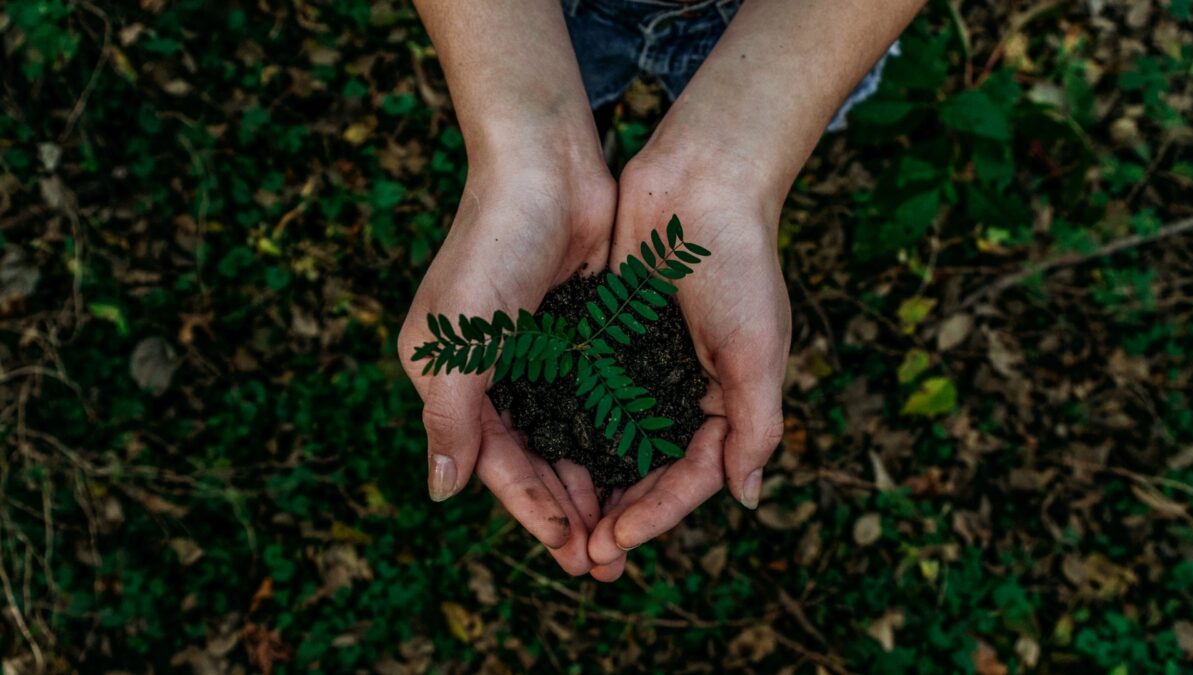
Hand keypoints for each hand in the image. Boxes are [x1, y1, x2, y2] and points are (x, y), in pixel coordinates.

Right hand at [398, 148, 615, 574]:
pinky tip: (639, 467)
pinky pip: (595, 401)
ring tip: (625, 529)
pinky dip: (612, 436)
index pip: (494, 463)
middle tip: (606, 560)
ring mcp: (537, 355)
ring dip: (593, 482)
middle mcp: (492, 373)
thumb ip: (450, 417)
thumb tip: (441, 493)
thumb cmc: (493, 246)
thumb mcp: (459, 339)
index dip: (532, 510)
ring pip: (567, 437)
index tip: (571, 553)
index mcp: (451, 378)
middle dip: (567, 511)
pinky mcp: (577, 335)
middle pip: (533, 460)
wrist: (546, 165)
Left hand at [587, 150, 789, 579]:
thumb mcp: (757, 350)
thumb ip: (755, 425)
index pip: (690, 477)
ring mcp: (644, 366)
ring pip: (612, 442)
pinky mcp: (609, 338)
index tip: (615, 543)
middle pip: (648, 470)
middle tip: (582, 556)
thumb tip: (746, 499)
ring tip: (559, 523)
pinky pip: (587, 396)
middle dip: (618, 514)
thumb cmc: (739, 264)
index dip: (655, 515)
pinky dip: (569, 428)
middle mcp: (683, 391)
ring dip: (589, 483)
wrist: (700, 181)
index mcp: (726, 401)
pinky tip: (541, 456)